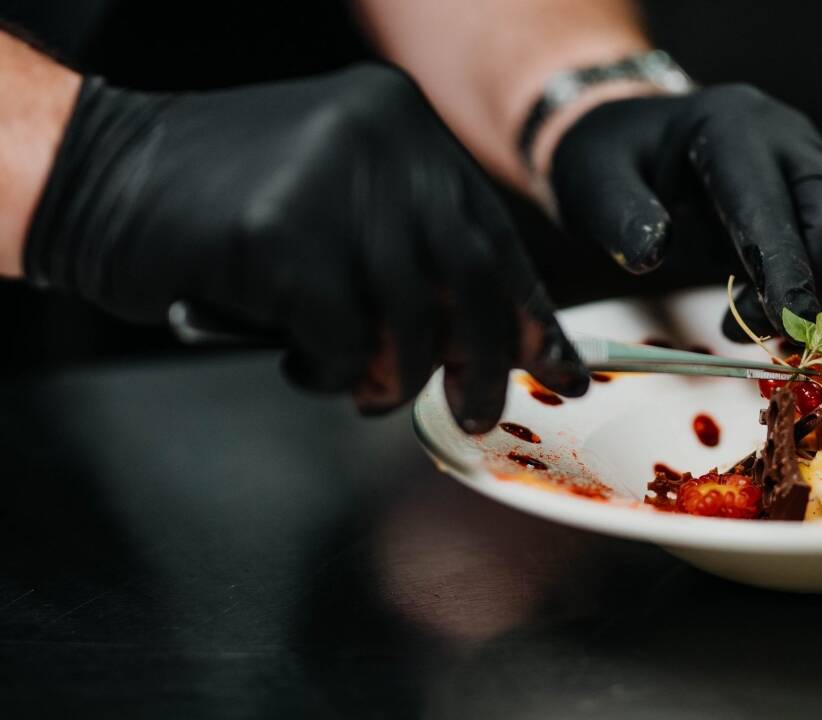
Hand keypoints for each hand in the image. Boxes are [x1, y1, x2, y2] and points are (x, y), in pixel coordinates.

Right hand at [24, 64, 587, 430]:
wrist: (99, 174)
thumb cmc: (229, 209)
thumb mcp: (342, 208)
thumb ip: (416, 255)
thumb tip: (505, 341)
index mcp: (402, 125)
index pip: (492, 234)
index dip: (530, 311)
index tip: (559, 366)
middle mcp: (378, 137)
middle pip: (470, 276)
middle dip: (482, 359)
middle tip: (477, 410)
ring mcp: (329, 179)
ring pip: (408, 318)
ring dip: (392, 376)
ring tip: (360, 386)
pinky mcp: (280, 232)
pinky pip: (340, 338)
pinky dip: (328, 370)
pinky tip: (299, 359)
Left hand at [548, 84, 821, 339]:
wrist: (646, 143)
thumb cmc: (616, 163)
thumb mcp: (593, 179)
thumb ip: (618, 214)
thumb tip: (651, 253)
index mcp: (732, 126)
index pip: (774, 203)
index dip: (788, 268)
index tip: (789, 327)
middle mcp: (794, 138)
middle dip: (814, 292)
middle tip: (757, 334)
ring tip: (770, 322)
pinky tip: (801, 304)